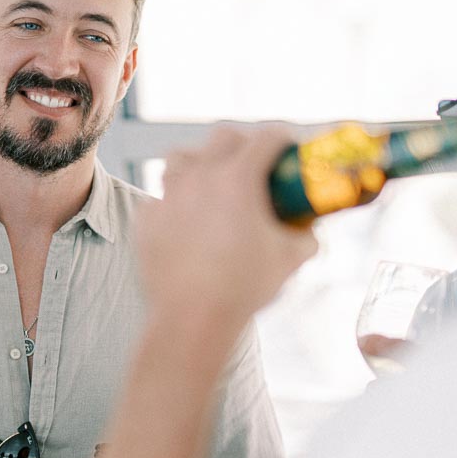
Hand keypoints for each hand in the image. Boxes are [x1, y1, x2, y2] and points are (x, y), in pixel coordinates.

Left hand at [139, 124, 318, 324]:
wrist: (191, 320)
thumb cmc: (244, 288)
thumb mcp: (290, 259)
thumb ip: (306, 237)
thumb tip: (310, 230)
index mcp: (238, 177)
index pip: (267, 137)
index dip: (285, 139)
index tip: (290, 150)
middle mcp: (199, 177)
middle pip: (224, 137)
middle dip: (244, 143)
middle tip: (256, 163)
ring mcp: (168, 197)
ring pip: (181, 158)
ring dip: (201, 163)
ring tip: (213, 183)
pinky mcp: (146, 220)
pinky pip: (160, 199)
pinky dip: (176, 204)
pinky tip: (187, 222)